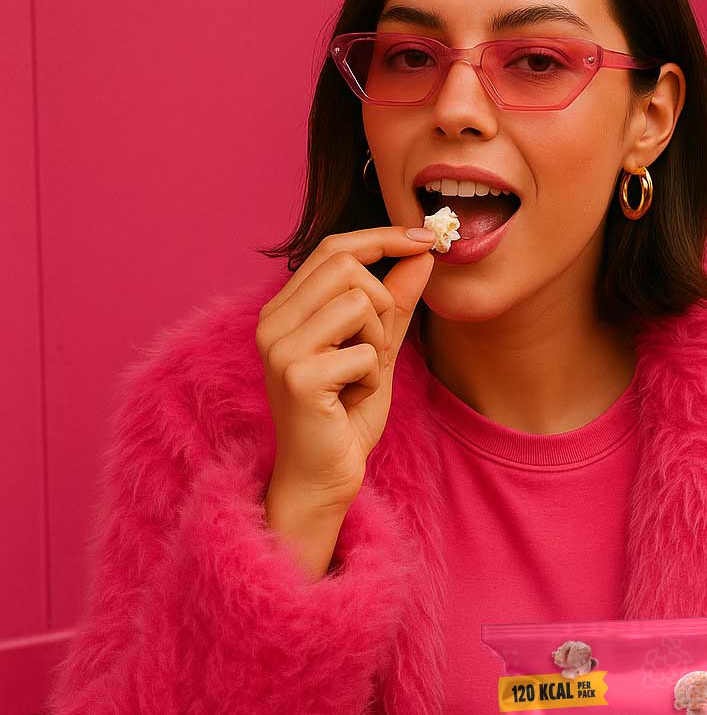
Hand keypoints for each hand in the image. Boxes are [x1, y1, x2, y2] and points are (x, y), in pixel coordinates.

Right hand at [256, 225, 435, 514]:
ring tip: (359, 378)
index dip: (382, 238)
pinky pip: (363, 351)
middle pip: (347, 265)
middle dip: (383, 303)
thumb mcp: (377, 350)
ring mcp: (280, 347)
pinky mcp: (297, 376)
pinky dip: (372, 378)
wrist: (324, 477)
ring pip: (358, 301)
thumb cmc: (346, 416)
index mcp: (285, 309)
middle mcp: (272, 321)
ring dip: (377, 343)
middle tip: (376, 349)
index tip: (426, 240)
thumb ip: (395, 303)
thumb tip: (422, 253)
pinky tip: (352, 401)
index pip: (333, 248)